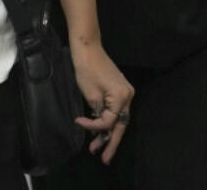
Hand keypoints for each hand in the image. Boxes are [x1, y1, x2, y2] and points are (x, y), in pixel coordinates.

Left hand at [70, 42, 133, 163]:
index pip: (109, 122)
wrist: (88, 48)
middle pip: (120, 125)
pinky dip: (108, 120)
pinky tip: (99, 131)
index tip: (78, 123)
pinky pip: (115, 110)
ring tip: (97, 148)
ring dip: (108, 132)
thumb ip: (97, 114)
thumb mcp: (90, 95)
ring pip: (118, 118)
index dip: (94, 127)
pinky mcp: (119, 90)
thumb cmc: (87, 69)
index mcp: (122, 97)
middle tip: (103, 159)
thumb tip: (99, 128)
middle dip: (110, 142)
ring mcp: (125, 92)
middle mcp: (128, 96)